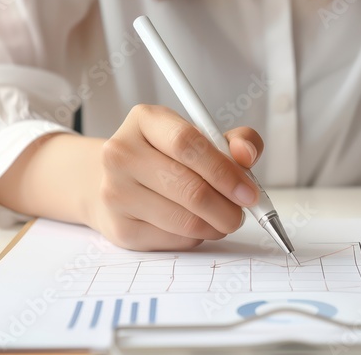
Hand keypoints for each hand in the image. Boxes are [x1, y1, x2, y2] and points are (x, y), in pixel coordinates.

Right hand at [88, 104, 263, 250]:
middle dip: (226, 207)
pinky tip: (195, 225)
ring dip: (215, 225)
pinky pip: (173, 240)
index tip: (248, 191)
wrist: (113, 179)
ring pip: (184, 220)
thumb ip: (234, 141)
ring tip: (222, 219)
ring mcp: (115, 192)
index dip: (224, 171)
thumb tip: (247, 154)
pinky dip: (196, 237)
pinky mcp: (119, 228)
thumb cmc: (165, 156)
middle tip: (242, 213)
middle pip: (189, 188)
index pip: (187, 144)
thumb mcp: (199, 136)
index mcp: (145, 120)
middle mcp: (122, 154)